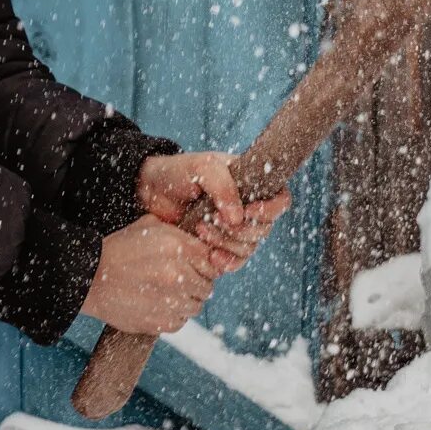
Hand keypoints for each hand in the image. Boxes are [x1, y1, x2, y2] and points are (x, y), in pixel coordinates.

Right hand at [81, 215, 217, 335]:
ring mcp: (171, 300)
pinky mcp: (161, 322)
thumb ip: (177, 232)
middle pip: (207, 285)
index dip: (202, 264)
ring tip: (165, 295)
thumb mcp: (146, 226)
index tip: (192, 267)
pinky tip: (156, 305)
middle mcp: (178, 274)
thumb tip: (199, 244)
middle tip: (178, 282)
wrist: (89, 279)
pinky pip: (180, 321)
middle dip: (196, 283)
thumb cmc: (116, 251)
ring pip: (195, 306)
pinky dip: (172, 316)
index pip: (210, 260)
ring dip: (185, 301)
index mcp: (177, 246)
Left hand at [138, 153, 292, 273]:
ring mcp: (233, 229)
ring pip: (249, 247)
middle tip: (213, 219)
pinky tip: (211, 257)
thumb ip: (223, 187)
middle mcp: (247, 207)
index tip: (247, 211)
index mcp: (251, 184)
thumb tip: (238, 218)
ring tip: (200, 229)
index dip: (269, 210)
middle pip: (265, 229)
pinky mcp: (218, 246)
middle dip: (239, 229)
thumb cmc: (178, 172)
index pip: (280, 200)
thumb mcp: (202, 168)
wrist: (151, 191)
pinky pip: (235, 261)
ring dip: (227, 242)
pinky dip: (226, 261)